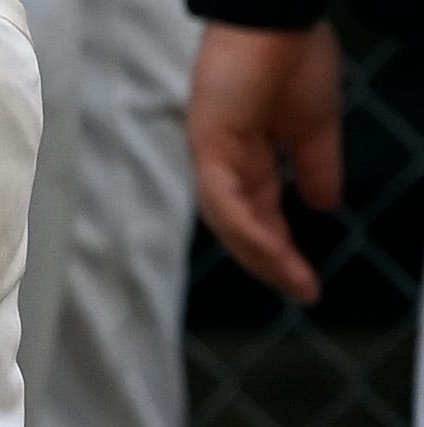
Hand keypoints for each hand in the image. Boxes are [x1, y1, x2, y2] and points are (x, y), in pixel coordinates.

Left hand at [190, 22, 341, 304]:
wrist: (278, 18)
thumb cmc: (293, 59)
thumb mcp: (314, 125)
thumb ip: (317, 167)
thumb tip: (326, 205)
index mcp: (247, 159)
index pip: (261, 216)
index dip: (283, 248)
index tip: (308, 279)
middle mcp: (224, 165)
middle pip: (241, 228)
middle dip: (271, 263)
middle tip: (301, 290)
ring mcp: (212, 157)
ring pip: (231, 222)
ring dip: (262, 254)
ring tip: (292, 279)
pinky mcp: (209, 146)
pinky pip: (224, 199)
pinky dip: (246, 227)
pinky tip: (271, 249)